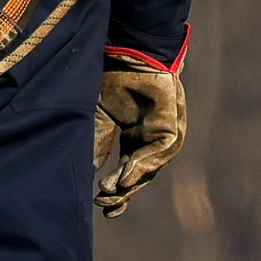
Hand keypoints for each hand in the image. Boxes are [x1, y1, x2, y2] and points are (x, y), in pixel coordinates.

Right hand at [93, 60, 186, 217]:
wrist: (130, 52)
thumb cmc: (114, 79)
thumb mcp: (99, 116)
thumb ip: (97, 143)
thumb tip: (87, 172)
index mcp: (135, 138)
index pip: (128, 171)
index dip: (117, 190)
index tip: (104, 207)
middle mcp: (151, 140)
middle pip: (141, 176)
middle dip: (123, 193)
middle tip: (106, 205)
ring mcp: (165, 134)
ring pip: (151, 167)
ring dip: (131, 182)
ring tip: (111, 193)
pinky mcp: (172, 126)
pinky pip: (159, 152)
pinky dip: (141, 166)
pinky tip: (124, 177)